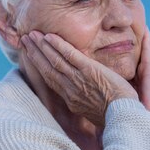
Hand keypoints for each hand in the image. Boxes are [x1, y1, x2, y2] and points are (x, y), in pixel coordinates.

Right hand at [21, 31, 137, 125]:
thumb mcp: (94, 112)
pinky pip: (70, 56)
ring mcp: (78, 79)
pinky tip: (49, 37)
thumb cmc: (115, 115)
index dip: (40, 67)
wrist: (124, 115)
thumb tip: (83, 99)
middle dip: (35, 53)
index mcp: (71, 100)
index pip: (51, 80)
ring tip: (32, 34)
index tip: (32, 56)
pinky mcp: (90, 71)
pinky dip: (58, 46)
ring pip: (55, 60)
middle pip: (47, 68)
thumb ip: (85, 102)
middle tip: (25, 40)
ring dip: (42, 46)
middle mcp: (70, 89)